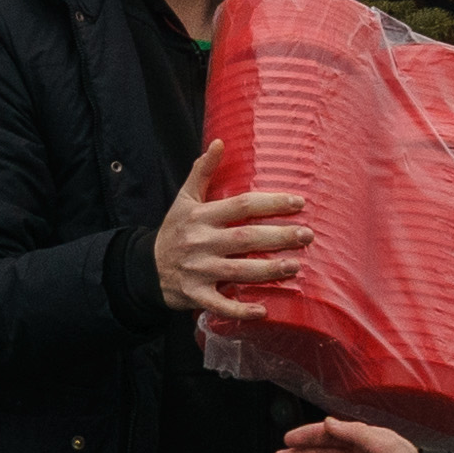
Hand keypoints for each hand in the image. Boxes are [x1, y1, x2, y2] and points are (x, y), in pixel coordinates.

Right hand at [152, 158, 310, 315]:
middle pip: (245, 238)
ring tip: (296, 267)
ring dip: (268, 270)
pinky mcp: (196, 295)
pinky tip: (263, 310)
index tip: (298, 203)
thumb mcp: (184, 199)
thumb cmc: (174, 231)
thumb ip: (202, 171)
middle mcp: (200, 242)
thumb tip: (219, 142)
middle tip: (307, 235)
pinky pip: (220, 304)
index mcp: (200, 216)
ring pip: (238, 271)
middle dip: (278, 237)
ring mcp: (198, 270)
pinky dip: (241, 310)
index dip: (270, 204)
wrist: (146, 268)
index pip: (241, 206)